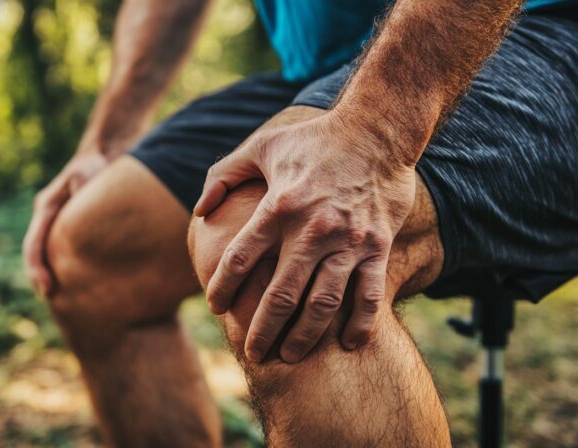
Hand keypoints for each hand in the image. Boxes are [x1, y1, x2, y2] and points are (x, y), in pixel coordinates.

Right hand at [23, 151, 107, 296]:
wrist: (101, 159)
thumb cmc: (94, 167)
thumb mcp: (86, 172)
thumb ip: (82, 185)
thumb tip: (83, 205)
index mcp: (46, 207)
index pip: (35, 243)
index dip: (36, 266)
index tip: (46, 287)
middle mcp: (48, 219)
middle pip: (37, 254)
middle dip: (39, 277)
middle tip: (50, 297)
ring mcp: (57, 225)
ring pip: (49, 256)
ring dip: (53, 276)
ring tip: (64, 300)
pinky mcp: (70, 231)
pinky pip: (64, 254)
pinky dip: (66, 270)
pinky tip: (81, 287)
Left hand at [195, 106, 415, 362]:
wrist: (377, 130)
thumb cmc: (313, 140)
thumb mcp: (261, 147)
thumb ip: (224, 175)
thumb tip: (200, 211)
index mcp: (278, 206)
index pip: (240, 258)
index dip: (223, 287)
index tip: (216, 305)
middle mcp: (312, 229)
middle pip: (279, 294)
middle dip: (262, 330)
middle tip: (253, 353)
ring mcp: (347, 240)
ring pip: (323, 303)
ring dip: (304, 336)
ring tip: (290, 357)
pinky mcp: (377, 246)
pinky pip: (369, 294)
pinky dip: (360, 323)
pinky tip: (348, 344)